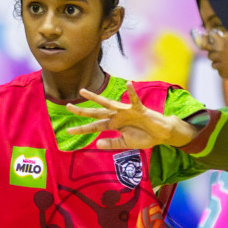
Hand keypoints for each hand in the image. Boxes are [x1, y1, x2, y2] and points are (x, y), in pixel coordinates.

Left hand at [67, 84, 194, 149]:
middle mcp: (117, 116)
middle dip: (82, 111)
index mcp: (113, 125)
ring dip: (96, 98)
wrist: (160, 135)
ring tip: (83, 92)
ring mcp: (126, 111)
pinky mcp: (139, 109)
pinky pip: (135, 100)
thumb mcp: (125, 144)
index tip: (68, 131)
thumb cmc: (144, 137)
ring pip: (108, 103)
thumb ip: (112, 143)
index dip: (82, 129)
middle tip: (68, 106)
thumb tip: (96, 143)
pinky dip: (132, 93)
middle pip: (96, 113)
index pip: (94, 127)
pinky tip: (128, 84)